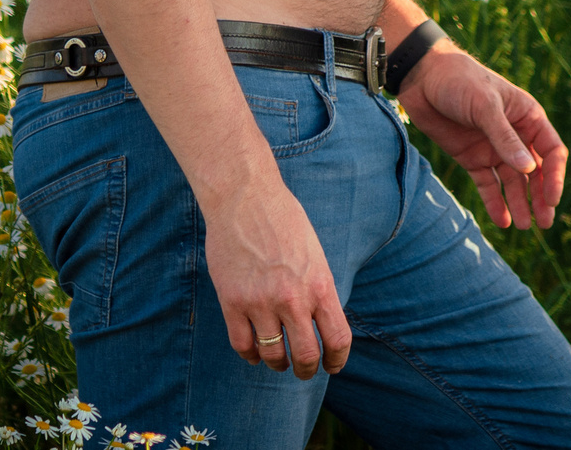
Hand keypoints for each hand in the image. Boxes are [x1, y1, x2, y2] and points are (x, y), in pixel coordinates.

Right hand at [204, 174, 349, 377]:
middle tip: (304, 371)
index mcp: (320, 284)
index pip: (337, 338)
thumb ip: (318, 290)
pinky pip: (242, 345)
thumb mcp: (316, 254)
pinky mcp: (232, 302)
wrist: (246, 198)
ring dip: (278, 364)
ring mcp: (261, 302)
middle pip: (306, 355)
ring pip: (273, 355)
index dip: (337, 359)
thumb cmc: (285, 222)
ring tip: (279, 361)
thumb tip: (322, 325)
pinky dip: (251, 355)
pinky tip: (255, 352)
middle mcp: (293, 298)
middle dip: (308, 370)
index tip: (332, 366)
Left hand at [397, 44, 568, 229]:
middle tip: (545, 223)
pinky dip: (495, 202)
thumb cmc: (460, 80)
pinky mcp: (472, 158)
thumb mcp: (485, 106)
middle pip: (535, 171)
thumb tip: (529, 170)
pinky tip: (503, 221)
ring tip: (525, 227)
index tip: (552, 199)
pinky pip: (488, 184)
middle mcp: (515, 135)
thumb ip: (505, 138)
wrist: (422, 78)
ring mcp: (493, 148)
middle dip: (540, 196)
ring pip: (513, 182)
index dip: (554, 176)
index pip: (551, 151)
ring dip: (520, 203)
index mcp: (528, 116)